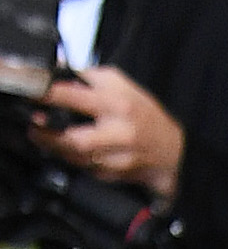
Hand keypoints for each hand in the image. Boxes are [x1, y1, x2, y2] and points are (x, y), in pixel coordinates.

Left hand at [45, 63, 182, 199]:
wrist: (173, 152)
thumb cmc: (146, 116)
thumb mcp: (121, 84)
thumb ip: (89, 76)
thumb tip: (59, 73)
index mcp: (117, 104)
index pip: (74, 97)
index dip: (48, 95)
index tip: (34, 93)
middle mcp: (118, 133)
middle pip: (73, 139)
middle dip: (49, 134)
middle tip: (36, 127)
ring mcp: (117, 158)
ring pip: (76, 158)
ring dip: (56, 148)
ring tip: (46, 137)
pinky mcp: (115, 175)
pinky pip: (86, 169)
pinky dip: (74, 160)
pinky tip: (71, 151)